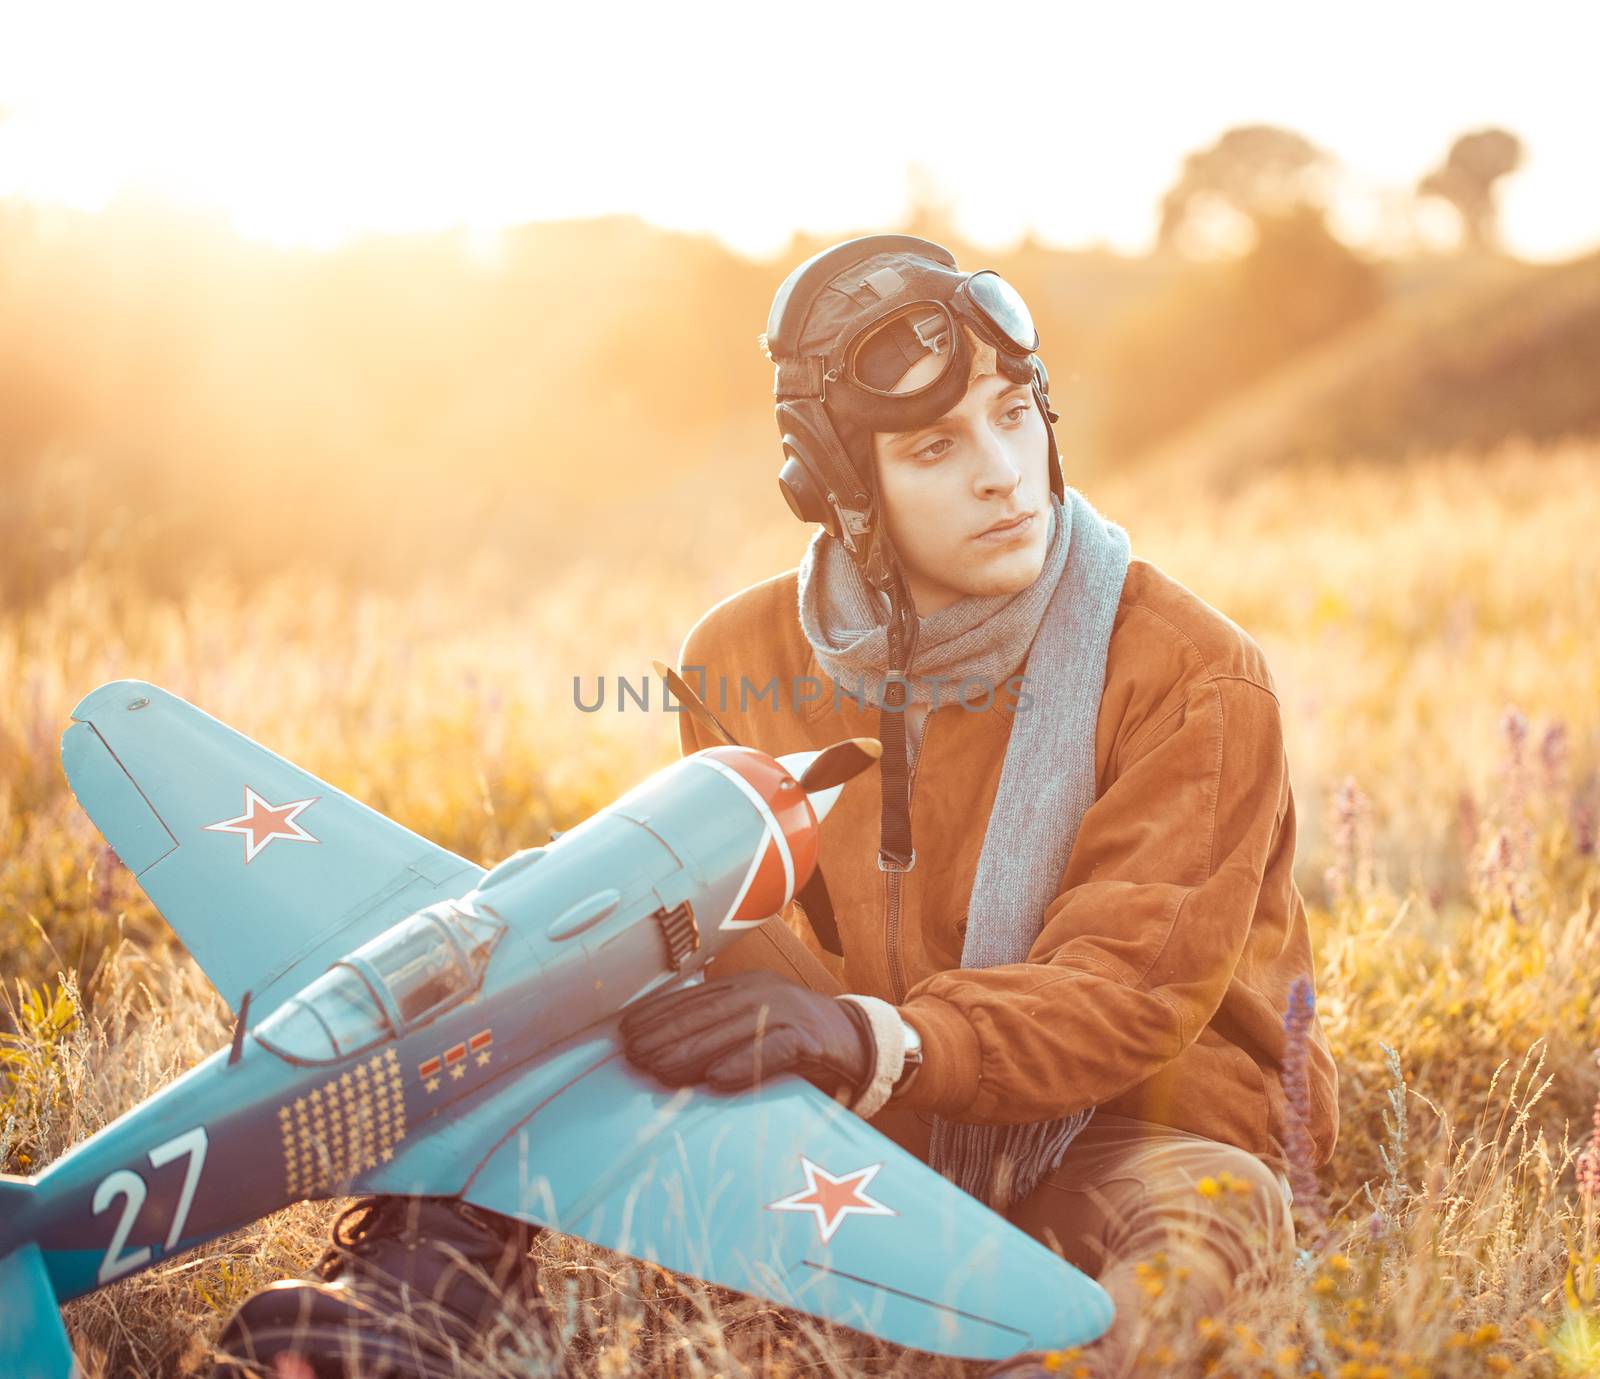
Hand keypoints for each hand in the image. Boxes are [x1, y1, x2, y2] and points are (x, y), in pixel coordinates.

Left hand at [618, 970, 875, 1100]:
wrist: (861, 1043)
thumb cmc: (798, 1040)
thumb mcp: (756, 1025)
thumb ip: (719, 1031)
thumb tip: (664, 1051)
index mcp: (747, 985)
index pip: (694, 999)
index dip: (658, 1015)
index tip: (627, 1032)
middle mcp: (763, 992)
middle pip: (707, 1013)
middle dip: (667, 1034)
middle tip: (635, 1056)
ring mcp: (788, 1011)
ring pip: (732, 1030)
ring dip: (693, 1051)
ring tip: (661, 1069)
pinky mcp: (810, 1037)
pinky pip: (772, 1050)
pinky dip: (743, 1064)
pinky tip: (717, 1079)